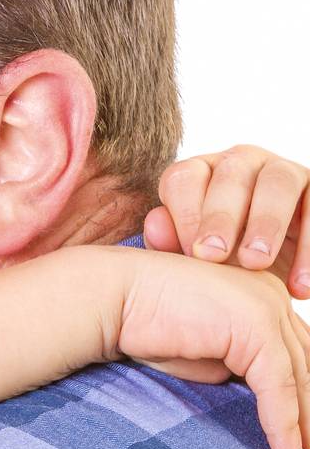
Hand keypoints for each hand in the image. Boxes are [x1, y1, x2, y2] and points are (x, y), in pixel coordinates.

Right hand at [112, 249, 309, 448]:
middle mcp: (273, 295)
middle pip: (307, 364)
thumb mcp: (202, 353)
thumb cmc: (142, 325)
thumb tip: (260, 396)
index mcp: (262, 295)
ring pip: (300, 379)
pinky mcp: (256, 326)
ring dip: (305, 428)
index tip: (304, 438)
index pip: (297, 354)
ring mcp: (268, 307)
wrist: (110, 299)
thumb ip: (235, 367)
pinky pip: (279, 385)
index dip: (304, 398)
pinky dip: (285, 426)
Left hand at [144, 144, 309, 295]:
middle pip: (230, 176)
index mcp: (200, 173)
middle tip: (213, 257)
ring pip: (277, 183)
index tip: (190, 254)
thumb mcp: (196, 256)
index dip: (184, 215)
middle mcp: (240, 163)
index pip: (184, 178)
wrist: (274, 273)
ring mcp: (282, 170)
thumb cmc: (222, 262)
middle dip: (220, 218)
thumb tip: (154, 225)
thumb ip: (170, 242)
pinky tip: (299, 285)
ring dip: (266, 224)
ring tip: (256, 264)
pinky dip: (309, 248)